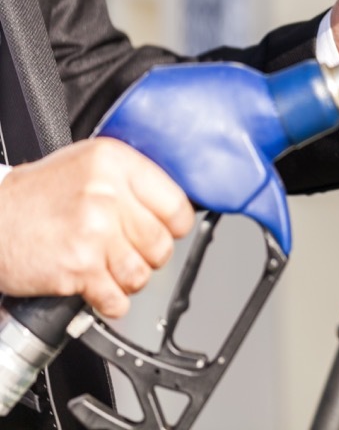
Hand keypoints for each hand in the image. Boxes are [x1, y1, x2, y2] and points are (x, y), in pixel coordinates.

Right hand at [0, 139, 194, 318]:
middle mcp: (107, 194)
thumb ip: (129, 181)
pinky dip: (110, 302)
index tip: (165, 231)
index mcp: (114, 163)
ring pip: (142, 273)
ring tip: (109, 269)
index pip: (177, 204)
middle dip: (150, 256)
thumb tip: (173, 207)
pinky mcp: (78, 268)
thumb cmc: (36, 197)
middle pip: (162, 243)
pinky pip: (116, 298)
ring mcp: (94, 232)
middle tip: (129, 252)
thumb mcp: (87, 166)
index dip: (174, 225)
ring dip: (128, 280)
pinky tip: (97, 288)